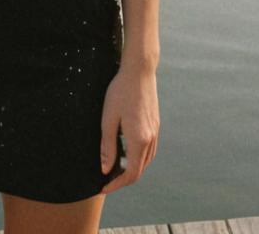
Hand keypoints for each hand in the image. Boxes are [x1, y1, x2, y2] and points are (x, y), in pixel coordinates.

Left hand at [99, 63, 158, 193]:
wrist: (139, 71)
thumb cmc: (120, 92)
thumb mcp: (108, 118)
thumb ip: (107, 146)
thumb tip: (105, 169)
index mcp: (139, 140)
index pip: (130, 173)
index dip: (116, 184)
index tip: (103, 187)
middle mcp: (150, 139)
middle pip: (139, 170)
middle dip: (123, 179)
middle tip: (106, 180)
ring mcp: (155, 132)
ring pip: (145, 161)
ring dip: (131, 169)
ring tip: (114, 168)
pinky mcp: (155, 124)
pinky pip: (149, 150)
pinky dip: (138, 158)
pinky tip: (127, 152)